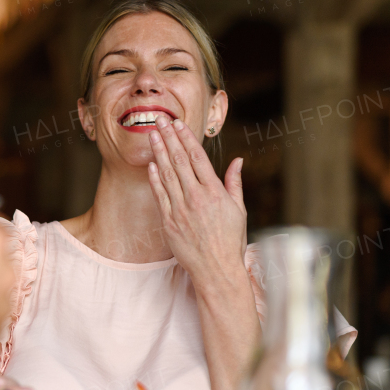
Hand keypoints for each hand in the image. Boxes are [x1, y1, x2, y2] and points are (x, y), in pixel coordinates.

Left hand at [146, 116, 247, 285]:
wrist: (216, 270)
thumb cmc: (230, 241)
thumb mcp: (239, 210)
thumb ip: (235, 183)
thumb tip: (237, 160)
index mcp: (215, 193)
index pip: (198, 158)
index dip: (186, 138)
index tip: (179, 123)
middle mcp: (196, 198)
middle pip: (179, 161)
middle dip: (169, 137)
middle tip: (160, 119)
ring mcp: (181, 210)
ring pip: (167, 174)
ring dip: (158, 152)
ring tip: (152, 134)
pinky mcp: (169, 222)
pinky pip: (160, 195)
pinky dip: (154, 178)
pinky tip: (150, 164)